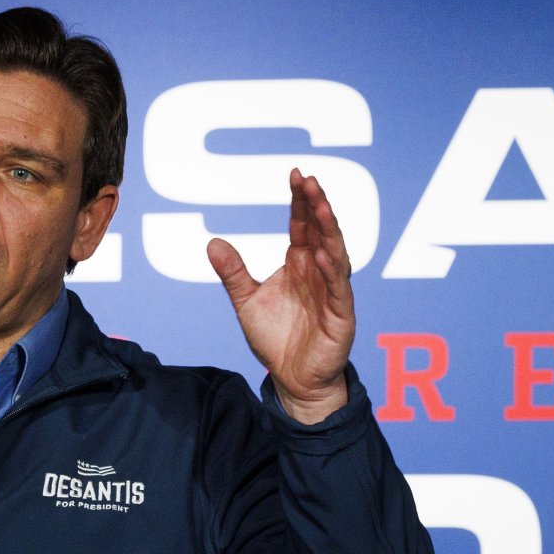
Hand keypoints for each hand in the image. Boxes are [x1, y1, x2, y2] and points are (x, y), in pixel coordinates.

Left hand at [208, 168, 354, 423]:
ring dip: (329, 230)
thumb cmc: (276, 338)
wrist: (292, 379)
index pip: (302, 225)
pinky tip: (324, 255)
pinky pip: (338, 289)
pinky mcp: (341, 315)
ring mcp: (332, 292)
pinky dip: (332, 272)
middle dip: (316, 205)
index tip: (295, 174)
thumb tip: (212, 241)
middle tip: (309, 180)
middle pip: (321, 231)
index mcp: (300, 264)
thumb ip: (233, 273)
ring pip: (336, 253)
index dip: (300, 200)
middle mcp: (319, 272)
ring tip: (321, 206)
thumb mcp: (246, 302)